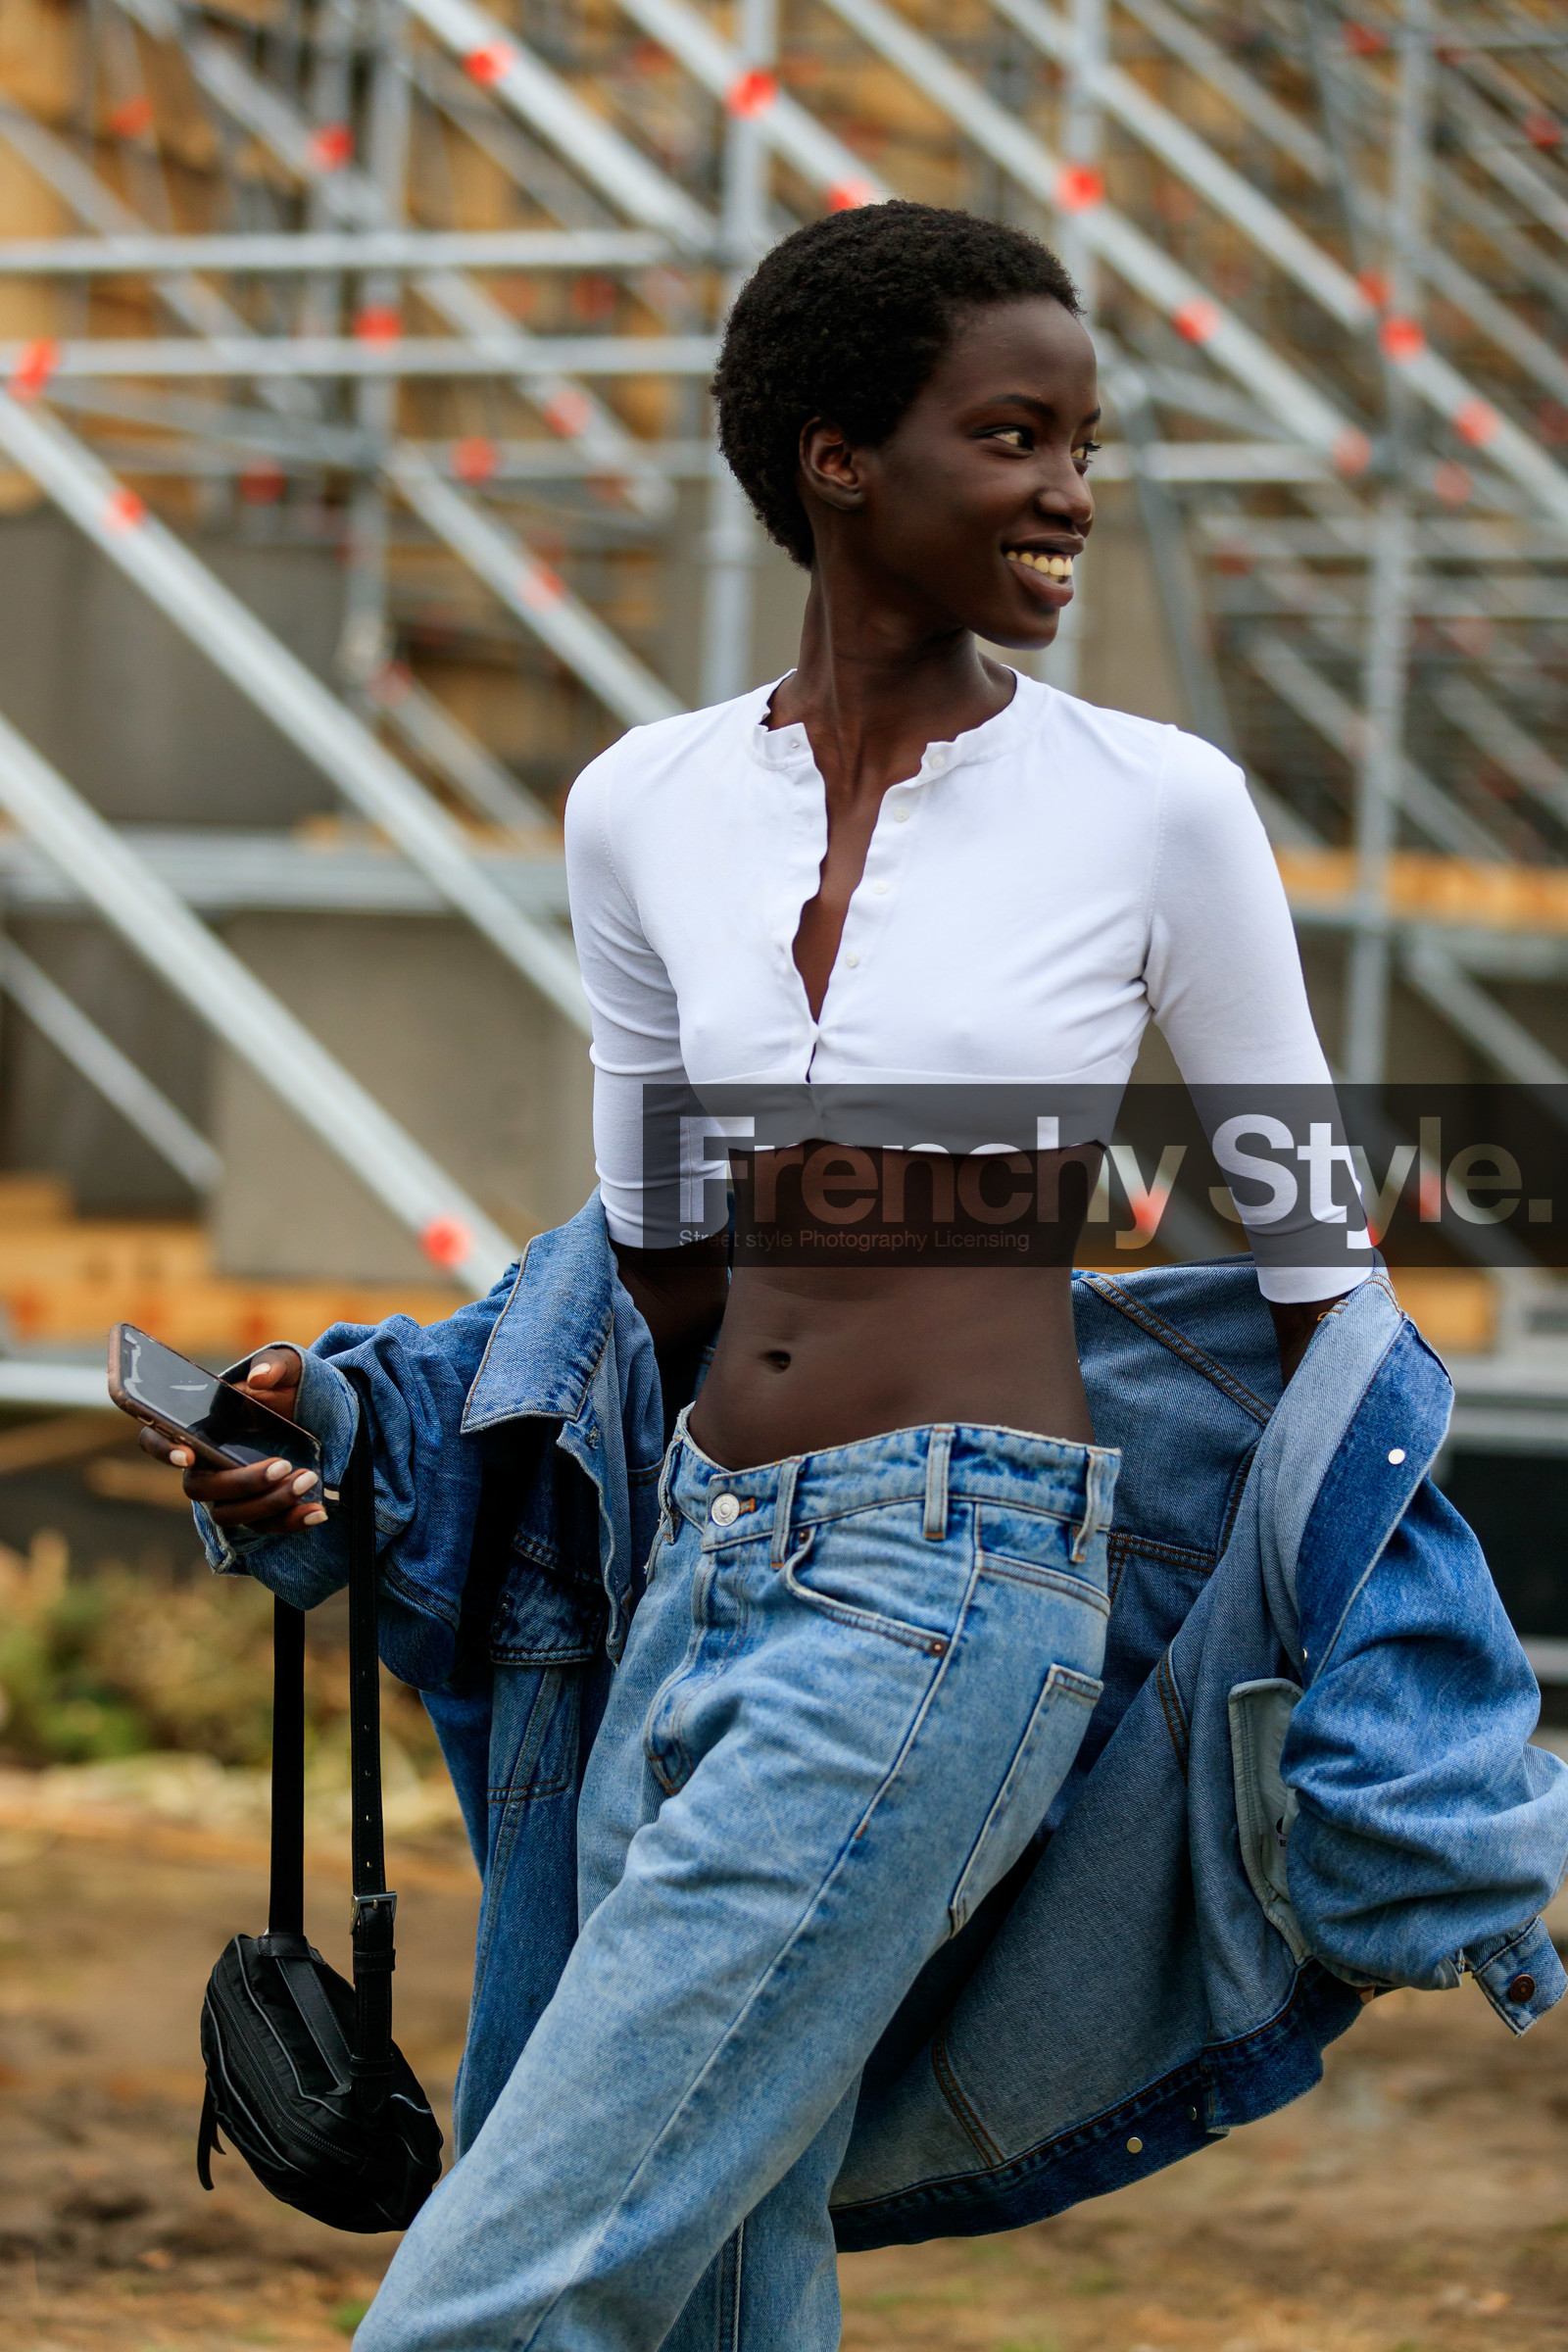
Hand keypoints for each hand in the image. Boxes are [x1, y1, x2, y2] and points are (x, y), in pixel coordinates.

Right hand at [138, 1347, 325, 1532]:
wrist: (316, 1415)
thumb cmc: (286, 1389)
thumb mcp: (287, 1368)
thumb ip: (273, 1365)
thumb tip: (259, 1378)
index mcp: (197, 1428)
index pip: (155, 1440)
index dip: (162, 1450)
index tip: (189, 1455)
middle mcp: (204, 1466)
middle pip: (200, 1488)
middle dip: (241, 1483)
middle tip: (282, 1465)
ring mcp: (227, 1493)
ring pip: (230, 1514)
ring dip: (269, 1503)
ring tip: (307, 1481)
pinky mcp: (255, 1511)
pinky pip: (263, 1527)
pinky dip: (290, 1522)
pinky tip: (317, 1513)